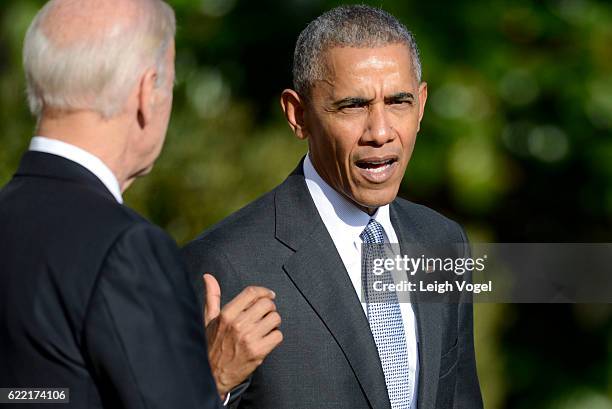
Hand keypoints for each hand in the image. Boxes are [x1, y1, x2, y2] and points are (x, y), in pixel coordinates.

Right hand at [203, 273, 282, 396]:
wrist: (213, 374)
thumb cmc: (212, 344)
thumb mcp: (209, 319)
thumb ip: (212, 296)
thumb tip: (208, 276)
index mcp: (226, 314)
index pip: (251, 293)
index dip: (263, 291)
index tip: (269, 294)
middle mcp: (238, 325)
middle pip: (267, 304)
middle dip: (269, 308)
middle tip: (265, 315)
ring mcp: (249, 339)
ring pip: (275, 319)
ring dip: (273, 322)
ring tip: (265, 327)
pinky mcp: (258, 352)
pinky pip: (278, 335)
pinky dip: (275, 336)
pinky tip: (266, 339)